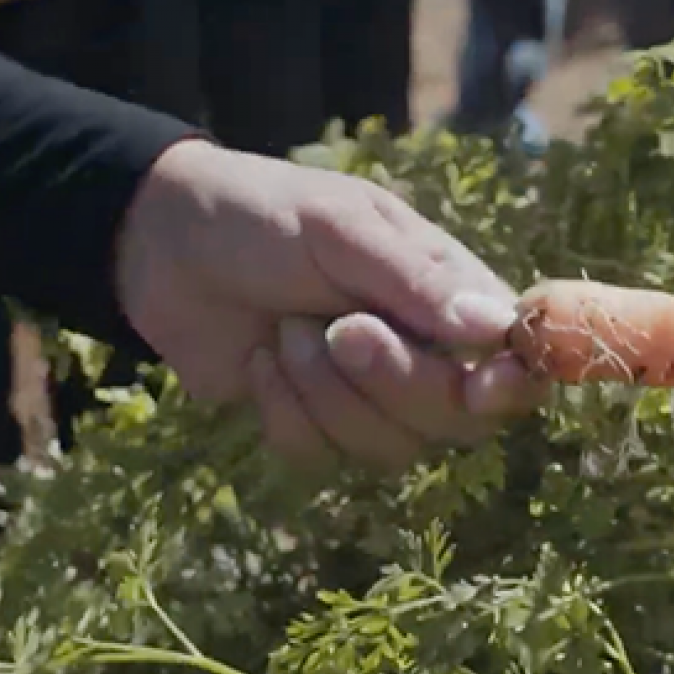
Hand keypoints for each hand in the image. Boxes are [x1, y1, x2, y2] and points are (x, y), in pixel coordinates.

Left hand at [115, 141, 547, 472]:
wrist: (159, 243)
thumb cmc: (264, 215)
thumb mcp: (342, 229)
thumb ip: (418, 282)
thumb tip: (496, 329)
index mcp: (448, 296)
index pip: (514, 363)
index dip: (510, 386)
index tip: (482, 386)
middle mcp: (423, 355)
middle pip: (456, 421)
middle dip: (396, 383)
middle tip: (339, 328)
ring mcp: (366, 399)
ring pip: (388, 449)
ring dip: (328, 394)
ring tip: (286, 331)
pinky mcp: (310, 428)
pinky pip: (320, 457)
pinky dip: (284, 411)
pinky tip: (260, 362)